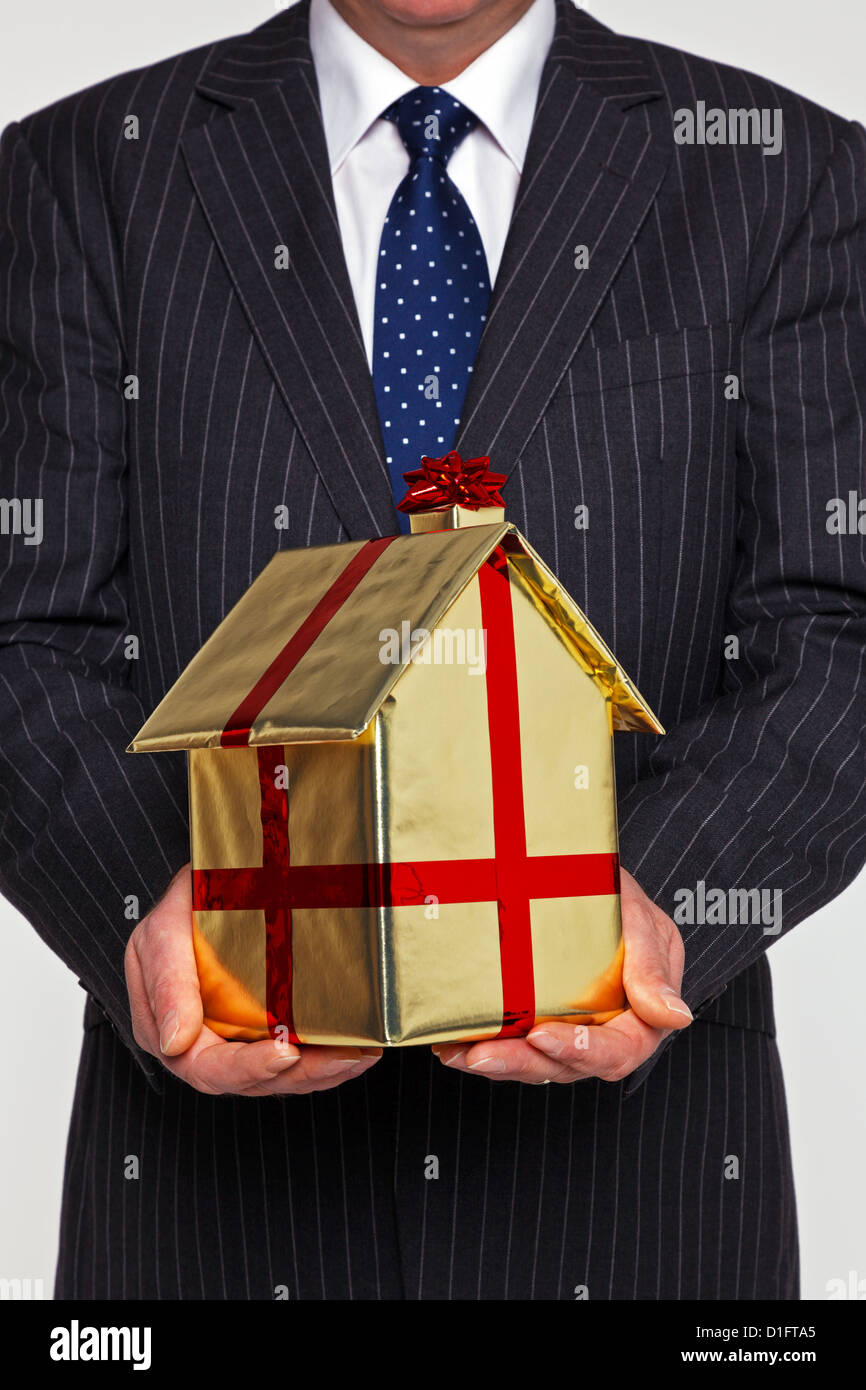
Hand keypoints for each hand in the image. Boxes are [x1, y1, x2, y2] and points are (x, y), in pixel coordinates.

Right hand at [124, 865, 381, 1094]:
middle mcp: (197, 1041)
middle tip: (342, 1057)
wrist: (210, 876)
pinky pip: (291, 1053)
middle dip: (300, 1074)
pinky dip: (322, 1054)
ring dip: (320, 1071)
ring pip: (276, 1074)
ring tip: (358, 1056)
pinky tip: (355, 1047)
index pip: (204, 1067)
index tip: (285, 1054)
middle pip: (248, 1079)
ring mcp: (231, 1036)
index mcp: (163, 1027)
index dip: (247, 1068)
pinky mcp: (260, 1027)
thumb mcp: (164, 930)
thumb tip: (175, 1042)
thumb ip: (167, 983)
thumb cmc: (184, 900)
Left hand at [433, 867, 690, 1084]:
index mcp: (644, 1008)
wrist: (570, 866)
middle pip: (572, 1065)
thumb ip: (651, 965)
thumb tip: (676, 1018)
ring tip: (461, 1055)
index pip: (621, 1049)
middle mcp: (608, 1025)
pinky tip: (453, 1044)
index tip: (543, 1037)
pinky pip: (515, 1044)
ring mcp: (572, 1025)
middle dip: (525, 1064)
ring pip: (539, 1063)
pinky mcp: (538, 1018)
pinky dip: (485, 1047)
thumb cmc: (610, 886)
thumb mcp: (636, 915)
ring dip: (499, 1064)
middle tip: (484, 1056)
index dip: (582, 1051)